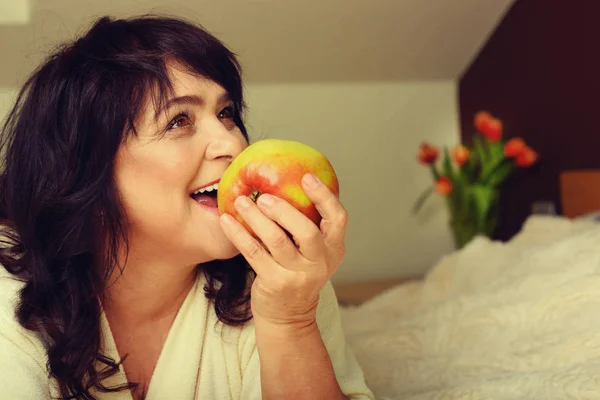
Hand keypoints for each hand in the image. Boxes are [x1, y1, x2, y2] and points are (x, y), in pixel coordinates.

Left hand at [219, 173, 347, 329]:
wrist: (289, 315)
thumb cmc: (299, 272)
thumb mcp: (314, 252)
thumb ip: (309, 224)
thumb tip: (287, 181)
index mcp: (334, 248)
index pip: (338, 218)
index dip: (324, 196)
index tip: (306, 177)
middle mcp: (320, 262)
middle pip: (307, 232)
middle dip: (285, 211)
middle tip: (263, 196)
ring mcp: (297, 275)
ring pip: (277, 241)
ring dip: (257, 218)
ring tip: (241, 202)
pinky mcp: (274, 282)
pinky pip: (253, 253)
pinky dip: (239, 234)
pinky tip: (227, 220)